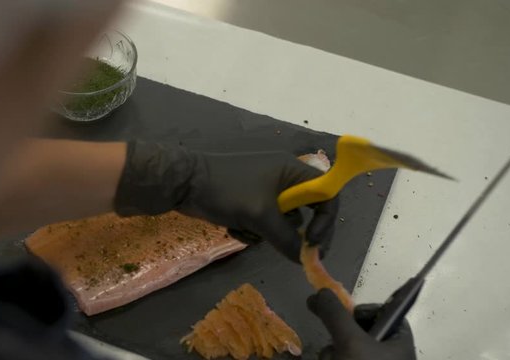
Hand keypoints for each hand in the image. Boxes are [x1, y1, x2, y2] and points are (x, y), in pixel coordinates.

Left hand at [114, 140, 338, 260]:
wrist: (183, 183)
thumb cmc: (225, 190)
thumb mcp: (260, 215)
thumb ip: (286, 239)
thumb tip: (304, 259)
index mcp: (291, 170)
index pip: (326, 193)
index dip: (327, 219)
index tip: (314, 242)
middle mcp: (283, 178)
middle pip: (306, 212)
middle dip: (293, 233)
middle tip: (294, 254)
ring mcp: (264, 190)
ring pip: (282, 222)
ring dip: (266, 233)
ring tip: (246, 230)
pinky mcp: (248, 201)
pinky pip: (262, 223)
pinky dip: (251, 230)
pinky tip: (233, 227)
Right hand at [307, 289, 416, 359]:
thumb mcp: (350, 341)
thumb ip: (335, 314)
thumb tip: (320, 292)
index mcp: (400, 342)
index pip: (385, 313)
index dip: (363, 311)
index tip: (347, 318)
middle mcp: (389, 355)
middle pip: (360, 331)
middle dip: (340, 338)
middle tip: (337, 348)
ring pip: (346, 350)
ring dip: (332, 355)